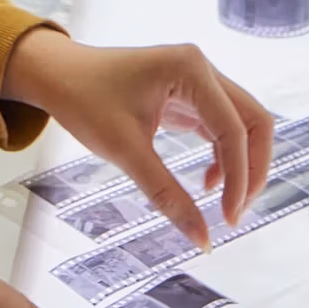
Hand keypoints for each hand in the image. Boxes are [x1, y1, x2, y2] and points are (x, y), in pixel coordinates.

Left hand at [1, 30, 273, 250]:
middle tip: (236, 212)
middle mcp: (201, 68)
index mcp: (190, 69)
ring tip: (223, 204)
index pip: (234, 129)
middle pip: (253, 120)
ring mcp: (196, 79)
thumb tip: (202, 239)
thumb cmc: (84, 101)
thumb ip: (167, 194)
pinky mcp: (188, 93)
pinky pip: (221, 125)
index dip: (240, 177)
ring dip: (241, 163)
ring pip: (242, 123)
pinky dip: (223, 155)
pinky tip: (207, 183)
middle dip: (253, 168)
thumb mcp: (125, 151)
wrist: (56, 75)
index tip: (228, 219)